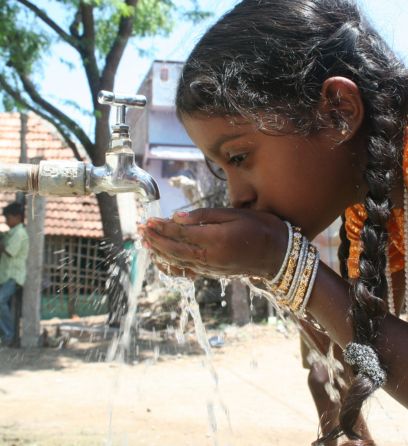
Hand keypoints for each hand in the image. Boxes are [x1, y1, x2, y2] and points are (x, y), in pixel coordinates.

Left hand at [139, 208, 287, 278]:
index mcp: (215, 239)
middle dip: (155, 239)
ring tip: (146, 243)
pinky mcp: (213, 273)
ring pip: (178, 261)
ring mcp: (211, 268)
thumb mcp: (234, 214)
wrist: (278, 256)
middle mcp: (209, 257)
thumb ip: (204, 216)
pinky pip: (187, 271)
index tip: (148, 220)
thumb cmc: (260, 228)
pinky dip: (172, 266)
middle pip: (174, 249)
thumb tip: (178, 217)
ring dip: (159, 252)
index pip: (180, 233)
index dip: (162, 227)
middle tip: (140, 229)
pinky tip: (163, 261)